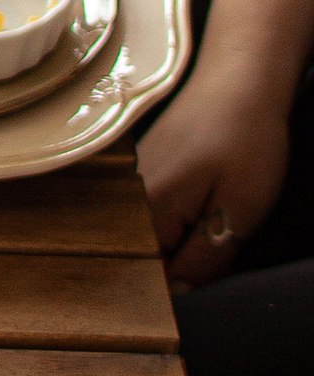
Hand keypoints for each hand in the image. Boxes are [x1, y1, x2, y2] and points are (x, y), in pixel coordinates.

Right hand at [138, 66, 291, 284]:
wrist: (240, 80)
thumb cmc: (246, 139)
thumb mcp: (239, 213)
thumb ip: (205, 260)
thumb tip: (178, 296)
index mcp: (149, 212)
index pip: (151, 277)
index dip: (180, 292)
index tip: (205, 287)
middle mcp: (130, 199)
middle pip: (148, 256)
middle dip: (181, 266)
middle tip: (218, 249)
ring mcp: (135, 181)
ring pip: (154, 235)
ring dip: (182, 242)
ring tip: (215, 224)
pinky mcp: (147, 170)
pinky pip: (157, 212)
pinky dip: (181, 219)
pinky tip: (205, 204)